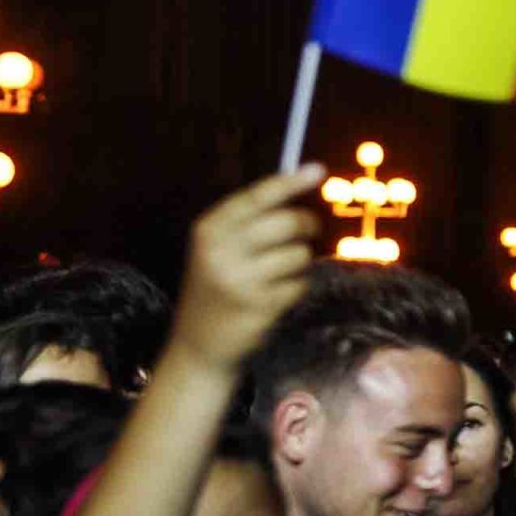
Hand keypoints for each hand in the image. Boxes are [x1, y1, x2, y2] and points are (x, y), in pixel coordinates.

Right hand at [169, 166, 325, 370]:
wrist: (198, 345)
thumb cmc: (216, 288)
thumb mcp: (217, 249)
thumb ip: (249, 222)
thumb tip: (297, 194)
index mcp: (209, 229)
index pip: (256, 197)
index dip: (289, 182)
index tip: (317, 170)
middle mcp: (221, 250)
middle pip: (288, 221)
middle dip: (307, 225)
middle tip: (308, 232)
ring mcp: (240, 278)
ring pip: (300, 254)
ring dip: (300, 263)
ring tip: (277, 275)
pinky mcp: (260, 304)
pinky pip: (300, 284)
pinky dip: (296, 288)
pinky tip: (274, 297)